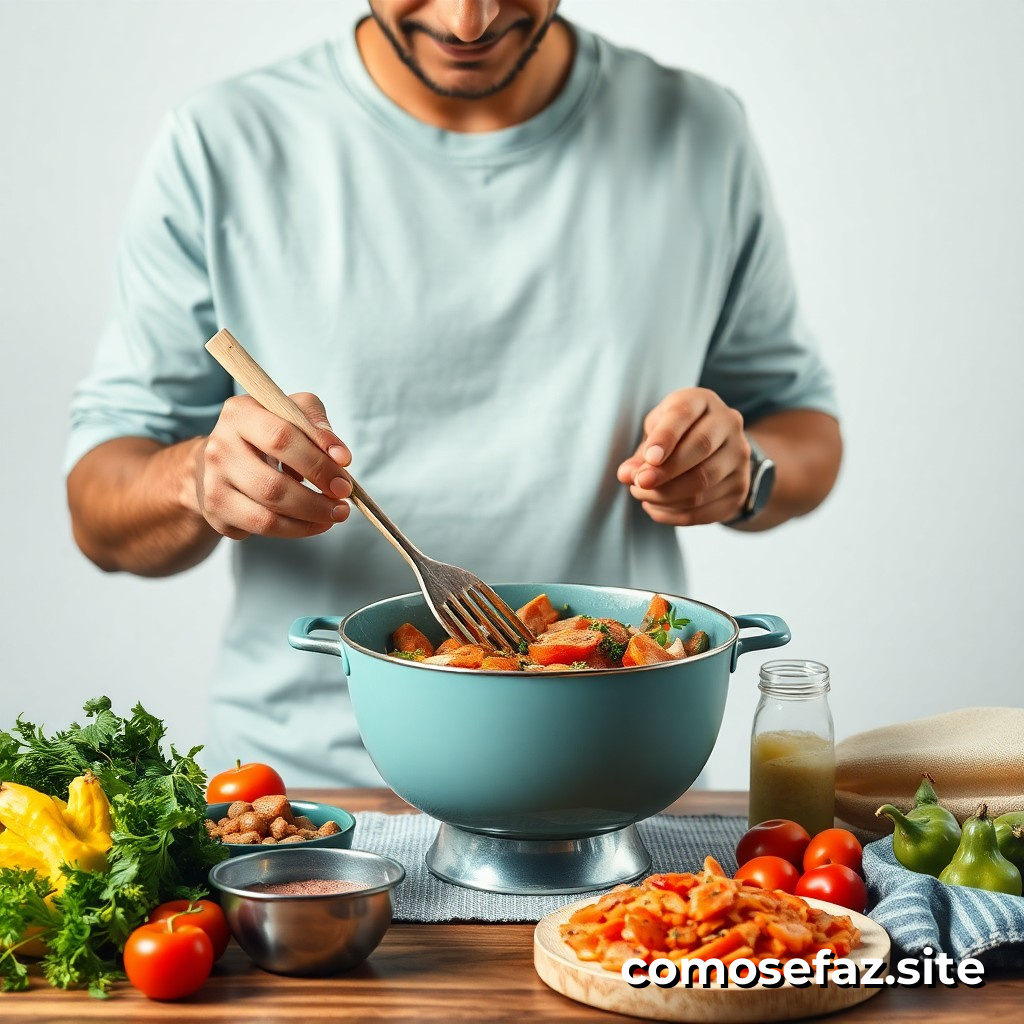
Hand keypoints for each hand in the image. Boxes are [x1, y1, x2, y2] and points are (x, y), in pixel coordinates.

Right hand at [194, 392, 352, 539]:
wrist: (225, 458)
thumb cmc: (268, 432)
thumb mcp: (292, 411)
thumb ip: (317, 424)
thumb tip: (340, 457)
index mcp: (240, 413)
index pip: (282, 438)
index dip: (318, 461)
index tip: (345, 475)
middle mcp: (219, 448)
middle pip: (273, 485)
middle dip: (317, 499)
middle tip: (344, 502)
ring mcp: (214, 483)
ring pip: (267, 515)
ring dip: (309, 519)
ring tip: (335, 514)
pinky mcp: (216, 511)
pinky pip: (261, 529)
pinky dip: (295, 529)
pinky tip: (313, 522)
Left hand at [616, 388, 749, 525]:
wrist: (715, 449)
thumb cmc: (676, 433)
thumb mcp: (655, 430)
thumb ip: (641, 452)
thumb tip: (627, 474)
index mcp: (702, 401)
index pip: (684, 415)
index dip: (665, 438)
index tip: (649, 458)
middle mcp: (728, 423)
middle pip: (700, 448)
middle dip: (665, 472)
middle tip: (639, 484)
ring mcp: (739, 457)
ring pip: (703, 483)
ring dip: (666, 496)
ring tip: (643, 496)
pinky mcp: (740, 488)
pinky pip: (706, 509)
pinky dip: (675, 514)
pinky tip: (656, 508)